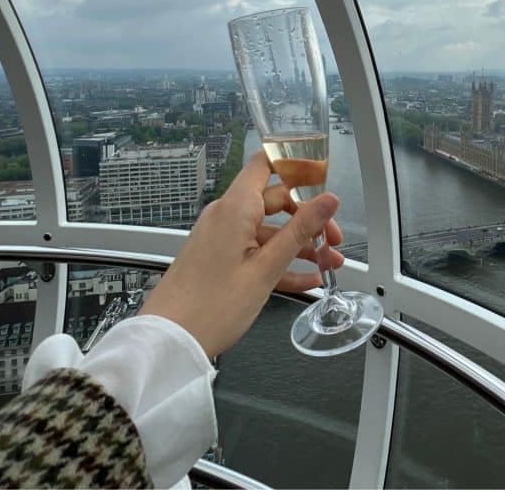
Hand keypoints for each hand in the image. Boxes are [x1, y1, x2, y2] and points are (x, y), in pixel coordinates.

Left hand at [139, 151, 343, 356]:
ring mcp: (222, 238)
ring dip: (300, 246)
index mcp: (235, 208)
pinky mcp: (220, 258)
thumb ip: (299, 231)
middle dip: (309, 219)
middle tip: (334, 241)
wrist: (170, 340)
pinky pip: (256, 252)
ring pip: (269, 231)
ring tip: (328, 266)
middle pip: (276, 201)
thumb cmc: (211, 306)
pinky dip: (280, 263)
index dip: (296, 166)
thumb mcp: (266, 269)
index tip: (323, 180)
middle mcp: (226, 216)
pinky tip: (306, 281)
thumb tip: (328, 200)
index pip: (266, 164)